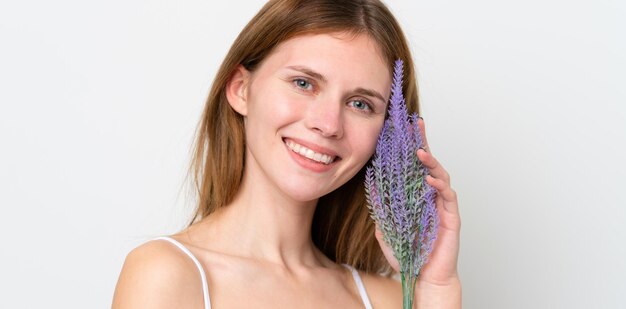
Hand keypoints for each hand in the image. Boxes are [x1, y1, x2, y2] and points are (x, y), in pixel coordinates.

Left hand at [374, 117, 460, 286]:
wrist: (424, 276)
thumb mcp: (386, 229)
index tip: (400, 129)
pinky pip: (447, 195)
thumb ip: (381, 210)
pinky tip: (429, 179)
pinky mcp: (451, 216)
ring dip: (430, 161)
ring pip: (439, 174)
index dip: (407, 146)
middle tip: (416, 123)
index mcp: (416, 195)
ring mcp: (441, 204)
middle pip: (427, 162)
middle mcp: (430, 195)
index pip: (412, 166)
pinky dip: (438, 185)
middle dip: (422, 141)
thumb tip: (370, 191)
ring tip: (419, 151)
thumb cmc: (408, 253)